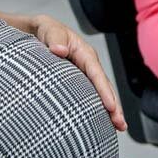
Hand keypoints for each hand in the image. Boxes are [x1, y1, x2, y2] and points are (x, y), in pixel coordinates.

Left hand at [30, 15, 127, 131]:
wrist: (37, 32)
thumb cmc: (46, 31)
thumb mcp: (49, 30)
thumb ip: (54, 38)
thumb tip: (59, 50)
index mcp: (84, 53)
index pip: (97, 74)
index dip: (104, 91)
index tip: (110, 106)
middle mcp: (88, 65)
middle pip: (104, 87)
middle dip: (114, 106)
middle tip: (120, 124)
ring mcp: (84, 75)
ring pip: (101, 94)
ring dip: (111, 111)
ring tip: (119, 127)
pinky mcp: (78, 83)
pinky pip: (91, 96)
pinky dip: (98, 109)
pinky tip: (102, 123)